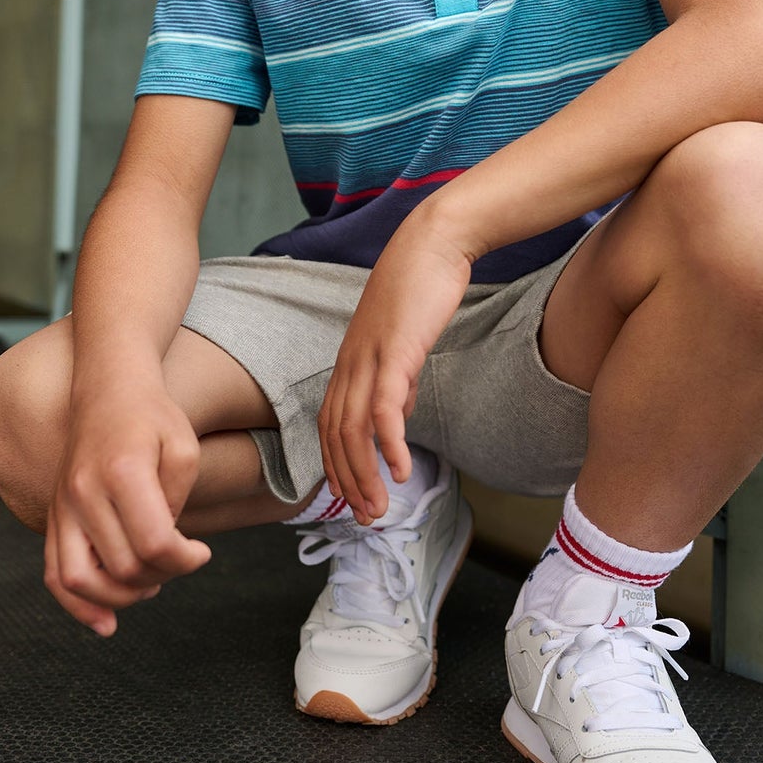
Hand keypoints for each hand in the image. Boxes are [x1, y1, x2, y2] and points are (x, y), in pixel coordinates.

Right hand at [44, 388, 211, 635]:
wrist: (108, 388)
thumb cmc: (154, 417)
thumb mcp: (184, 449)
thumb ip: (176, 504)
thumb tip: (163, 552)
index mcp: (122, 470)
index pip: (153, 542)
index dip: (185, 560)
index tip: (202, 552)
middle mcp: (83, 491)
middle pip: (121, 566)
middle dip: (160, 576)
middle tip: (180, 560)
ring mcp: (62, 505)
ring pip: (78, 580)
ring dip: (120, 598)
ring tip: (150, 585)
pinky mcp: (54, 516)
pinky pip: (54, 573)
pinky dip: (77, 605)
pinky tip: (105, 623)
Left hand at [318, 210, 472, 525]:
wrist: (433, 243)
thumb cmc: (421, 289)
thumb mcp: (403, 344)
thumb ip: (398, 380)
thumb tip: (397, 415)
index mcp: (350, 363)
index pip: (329, 427)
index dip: (335, 467)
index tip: (351, 500)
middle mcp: (350, 364)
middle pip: (335, 436)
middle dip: (348, 483)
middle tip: (366, 518)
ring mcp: (369, 357)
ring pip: (354, 429)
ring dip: (364, 474)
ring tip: (380, 507)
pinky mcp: (395, 351)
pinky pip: (385, 406)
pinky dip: (388, 443)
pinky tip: (400, 469)